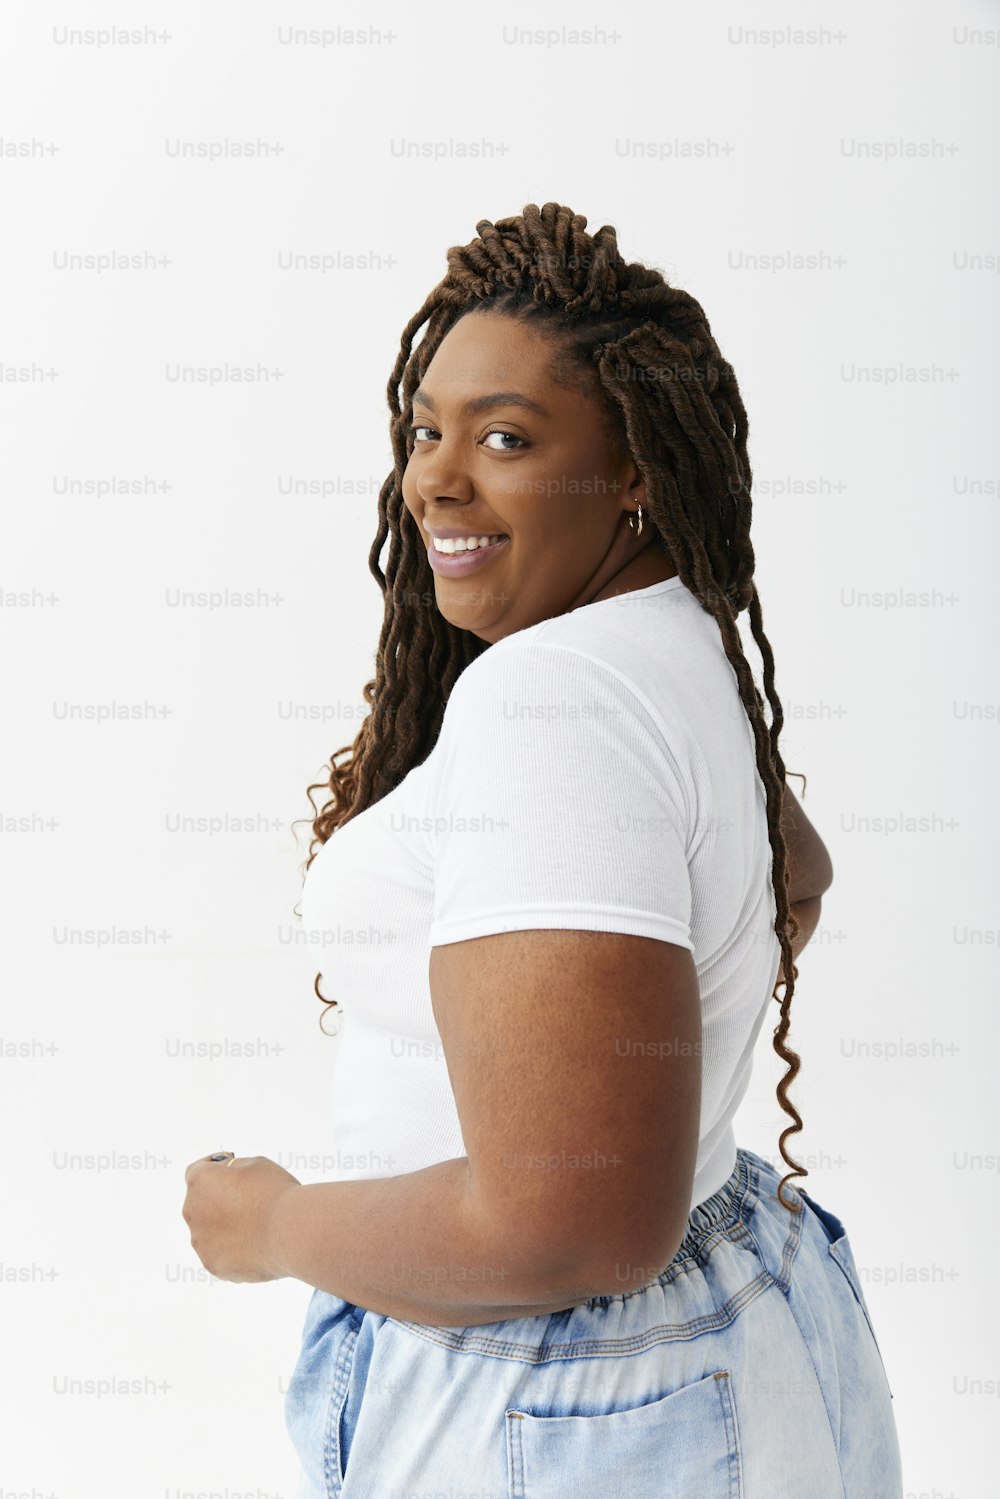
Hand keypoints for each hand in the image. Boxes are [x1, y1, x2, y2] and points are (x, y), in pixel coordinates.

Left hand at [182, 1153, 302, 1282]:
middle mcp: (192, 1210)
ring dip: (224, 1227)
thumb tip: (229, 1179)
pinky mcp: (212, 1264)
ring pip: (208, 1231)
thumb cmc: (275, 1193)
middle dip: (219, 1199)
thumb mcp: (256, 1164)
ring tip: (254, 1226)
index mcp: (200, 1181)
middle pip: (201, 1202)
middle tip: (246, 1200)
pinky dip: (232, 1249)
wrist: (289, 1232)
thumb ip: (234, 1169)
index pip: (197, 1170)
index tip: (227, 1170)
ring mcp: (200, 1241)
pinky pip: (219, 1253)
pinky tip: (255, 1244)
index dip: (214, 1168)